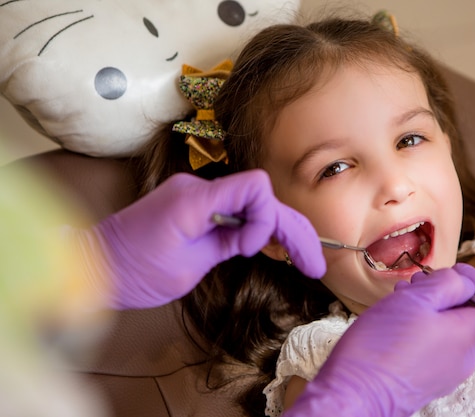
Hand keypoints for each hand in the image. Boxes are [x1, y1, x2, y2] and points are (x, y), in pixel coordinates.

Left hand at [71, 170, 325, 308]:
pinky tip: (276, 248)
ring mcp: (195, 193)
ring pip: (253, 204)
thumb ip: (227, 242)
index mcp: (195, 199)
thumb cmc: (136, 272)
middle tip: (314, 264)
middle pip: (262, 198)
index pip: (255, 187)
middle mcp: (198, 187)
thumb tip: (258, 236)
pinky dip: (258, 227)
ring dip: (280, 231)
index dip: (266, 219)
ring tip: (306, 262)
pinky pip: (235, 209)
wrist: (97, 265)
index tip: (250, 249)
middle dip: (291, 229)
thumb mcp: (189, 266)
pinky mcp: (194, 204)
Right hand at [285, 264, 474, 416]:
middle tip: (417, 285)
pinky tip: (394, 320)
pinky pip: (435, 344)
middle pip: (473, 314)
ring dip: (429, 306)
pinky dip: (420, 326)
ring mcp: (446, 370)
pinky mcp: (426, 377)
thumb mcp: (416, 299)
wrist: (353, 393)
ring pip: (450, 327)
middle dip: (447, 292)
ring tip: (400, 300)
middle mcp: (465, 356)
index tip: (455, 275)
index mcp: (470, 335)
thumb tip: (464, 282)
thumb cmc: (381, 347)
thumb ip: (448, 283)